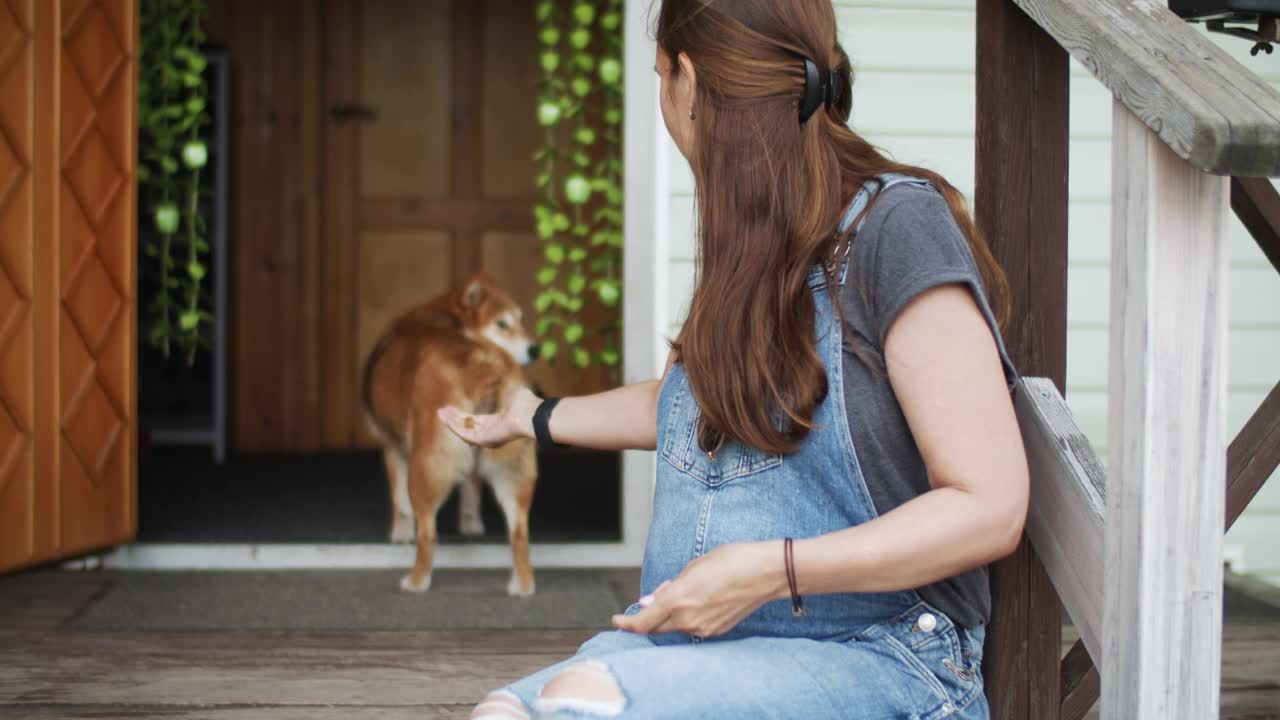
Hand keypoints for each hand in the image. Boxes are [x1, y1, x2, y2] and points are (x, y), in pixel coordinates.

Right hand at [437, 387, 540, 447]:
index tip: (451, 408)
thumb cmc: (525, 404)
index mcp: (498, 423)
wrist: (530, 413)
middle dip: (454, 419)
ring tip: (440, 413)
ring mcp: (487, 438)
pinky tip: (446, 418)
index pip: (476, 421)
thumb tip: (514, 390)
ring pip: (464, 431)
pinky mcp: (483, 440)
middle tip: (441, 411)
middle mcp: (492, 433)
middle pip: (467, 426)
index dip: (463, 415)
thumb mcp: (514, 395)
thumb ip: (510, 395)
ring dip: (451, 422)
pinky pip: (465, 434)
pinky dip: (454, 426)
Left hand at [611, 541, 787, 638]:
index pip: (642, 622)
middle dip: (648, 617)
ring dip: (670, 614)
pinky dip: (687, 617)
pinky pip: (692, 627)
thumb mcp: (693, 567)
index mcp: (677, 600)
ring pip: (675, 627)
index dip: (626, 624)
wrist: (766, 573)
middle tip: (652, 599)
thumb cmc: (730, 561)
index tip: (616, 620)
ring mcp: (703, 628)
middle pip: (656, 627)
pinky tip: (700, 599)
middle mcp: (687, 619)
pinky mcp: (716, 631)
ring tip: (686, 590)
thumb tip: (650, 602)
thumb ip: (668, 588)